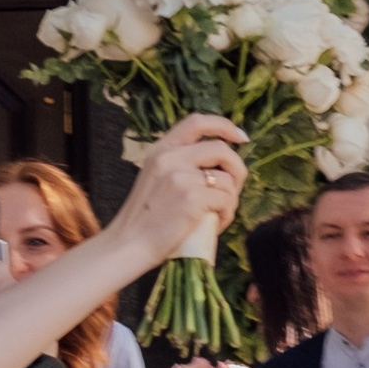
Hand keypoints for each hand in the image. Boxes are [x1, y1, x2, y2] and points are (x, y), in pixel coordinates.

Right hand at [121, 114, 246, 263]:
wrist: (127, 245)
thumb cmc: (143, 219)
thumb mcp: (154, 178)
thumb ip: (178, 165)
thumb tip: (216, 166)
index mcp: (161, 150)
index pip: (197, 123)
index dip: (224, 126)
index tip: (240, 137)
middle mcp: (170, 158)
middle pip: (221, 149)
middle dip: (237, 168)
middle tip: (234, 188)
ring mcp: (181, 177)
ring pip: (227, 179)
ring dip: (231, 199)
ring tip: (219, 214)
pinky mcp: (191, 198)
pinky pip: (226, 200)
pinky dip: (227, 214)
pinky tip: (216, 225)